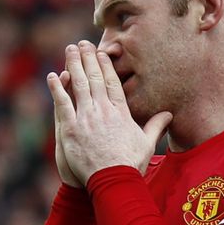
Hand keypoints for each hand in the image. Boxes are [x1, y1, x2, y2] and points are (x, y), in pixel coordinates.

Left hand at [47, 41, 171, 184]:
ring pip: (78, 85)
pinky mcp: (71, 129)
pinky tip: (53, 76)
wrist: (114, 181)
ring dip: (73, 65)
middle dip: (88, 58)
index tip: (100, 53)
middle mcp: (103, 110)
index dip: (105, 66)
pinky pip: (62, 104)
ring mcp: (86, 118)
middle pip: (94, 78)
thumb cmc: (131, 165)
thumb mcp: (147, 143)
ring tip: (69, 51)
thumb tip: (170, 114)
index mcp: (121, 112)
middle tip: (82, 44)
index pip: (112, 83)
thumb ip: (156, 125)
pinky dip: (57, 89)